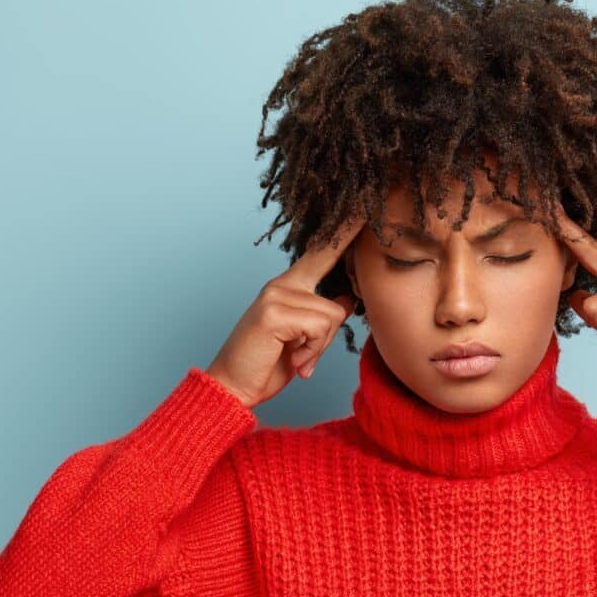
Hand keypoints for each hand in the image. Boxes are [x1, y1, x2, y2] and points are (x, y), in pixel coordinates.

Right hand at [206, 214, 365, 408]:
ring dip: (319, 348)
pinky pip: (320, 327)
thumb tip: (350, 301)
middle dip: (327, 337)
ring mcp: (276, 294)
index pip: (322, 254)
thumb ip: (323, 317)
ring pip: (331, 316)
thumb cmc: (266, 365)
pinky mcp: (274, 311)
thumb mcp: (304, 340)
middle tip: (304, 356)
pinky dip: (312, 351)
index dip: (344, 234)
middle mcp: (281, 284)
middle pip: (336, 301)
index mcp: (288, 286)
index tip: (363, 210)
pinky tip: (293, 360)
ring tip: (296, 358)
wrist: (234, 386)